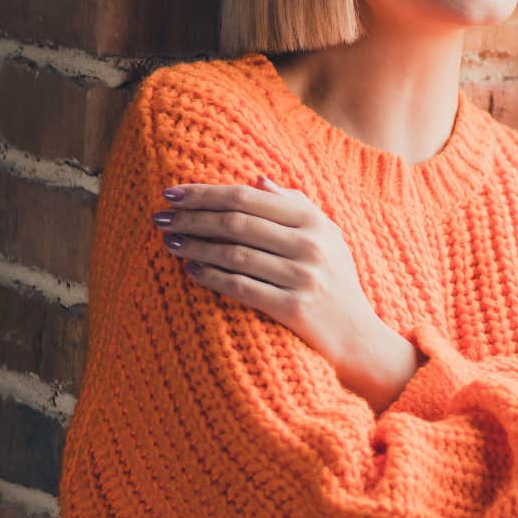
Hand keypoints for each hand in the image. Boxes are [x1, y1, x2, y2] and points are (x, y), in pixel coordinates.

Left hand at [152, 176, 401, 401]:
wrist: (358, 337)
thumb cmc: (335, 282)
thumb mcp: (327, 237)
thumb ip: (296, 206)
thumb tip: (258, 180)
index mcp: (314, 222)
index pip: (248, 197)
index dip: (205, 193)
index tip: (172, 193)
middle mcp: (310, 246)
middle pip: (236, 221)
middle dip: (192, 217)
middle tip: (159, 217)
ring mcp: (303, 277)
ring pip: (234, 253)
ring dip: (195, 245)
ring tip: (169, 242)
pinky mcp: (294, 309)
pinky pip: (241, 287)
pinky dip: (211, 277)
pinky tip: (190, 271)